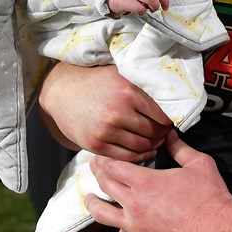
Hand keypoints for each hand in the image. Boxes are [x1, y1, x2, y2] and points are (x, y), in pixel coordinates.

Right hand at [37, 63, 173, 161]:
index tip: (170, 121)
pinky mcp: (96, 144)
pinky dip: (139, 156)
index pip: (162, 113)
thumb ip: (142, 84)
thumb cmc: (95, 82)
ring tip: (155, 141)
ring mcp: (106, 130)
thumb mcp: (120, 74)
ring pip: (142, 145)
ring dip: (153, 146)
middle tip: (165, 134)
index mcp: (128, 91)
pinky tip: (144, 151)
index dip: (169, 120)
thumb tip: (170, 95)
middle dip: (163, 134)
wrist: (61, 92)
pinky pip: (126, 156)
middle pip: (153, 131)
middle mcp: (118, 112)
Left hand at [88, 132, 231, 231]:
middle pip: (105, 186)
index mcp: (145, 182)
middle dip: (97, 174)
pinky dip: (120, 230)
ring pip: (102, 214)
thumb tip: (168, 133)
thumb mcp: (198, 163)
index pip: (112, 166)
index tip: (101, 155)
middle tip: (94, 168)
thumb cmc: (211, 196)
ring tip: (91, 198)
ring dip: (94, 203)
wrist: (219, 231)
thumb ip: (179, 147)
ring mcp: (135, 227)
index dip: (104, 159)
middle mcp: (134, 204)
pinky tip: (123, 225)